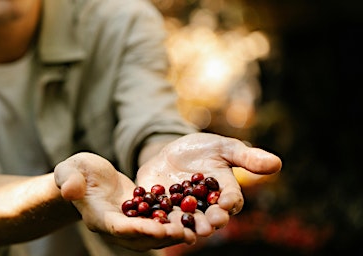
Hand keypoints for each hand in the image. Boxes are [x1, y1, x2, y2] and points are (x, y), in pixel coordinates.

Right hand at [54, 152, 195, 250]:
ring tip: (194, 230)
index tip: (158, 230)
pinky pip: (158, 222)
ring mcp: (129, 222)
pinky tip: (193, 217)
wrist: (85, 177)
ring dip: (173, 234)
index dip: (138, 230)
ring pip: (153, 234)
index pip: (118, 228)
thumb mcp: (69, 170)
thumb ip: (68, 180)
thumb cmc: (75, 172)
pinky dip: (174, 222)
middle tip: (185, 233)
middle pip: (140, 237)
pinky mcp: (140, 215)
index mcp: (99, 217)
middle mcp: (116, 225)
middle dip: (163, 237)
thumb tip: (68, 189)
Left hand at [136, 132, 281, 235]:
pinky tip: (154, 222)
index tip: (227, 204)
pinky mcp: (160, 208)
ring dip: (184, 228)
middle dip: (208, 223)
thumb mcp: (224, 147)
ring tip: (184, 232)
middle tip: (208, 226)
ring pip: (185, 223)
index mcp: (223, 194)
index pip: (231, 201)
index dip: (229, 203)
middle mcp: (205, 208)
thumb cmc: (204, 149)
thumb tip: (277, 163)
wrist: (172, 151)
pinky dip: (157, 221)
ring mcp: (181, 210)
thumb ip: (246, 157)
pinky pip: (159, 216)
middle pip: (209, 219)